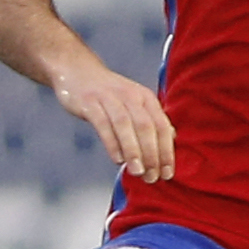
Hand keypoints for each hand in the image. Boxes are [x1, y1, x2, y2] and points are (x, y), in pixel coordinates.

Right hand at [52, 63, 174, 182]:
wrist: (78, 71)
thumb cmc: (109, 94)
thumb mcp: (134, 102)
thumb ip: (151, 119)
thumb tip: (171, 137)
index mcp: (145, 98)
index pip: (161, 126)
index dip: (166, 151)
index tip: (167, 173)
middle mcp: (130, 96)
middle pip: (146, 127)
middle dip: (152, 155)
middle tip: (152, 177)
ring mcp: (109, 98)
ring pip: (126, 126)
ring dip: (134, 151)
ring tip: (138, 172)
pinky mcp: (90, 103)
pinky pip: (103, 124)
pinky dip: (112, 143)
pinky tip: (117, 160)